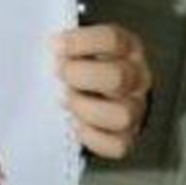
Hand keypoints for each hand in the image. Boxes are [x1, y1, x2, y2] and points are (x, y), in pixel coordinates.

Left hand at [52, 24, 151, 158]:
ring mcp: (135, 108)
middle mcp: (137, 77)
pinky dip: (90, 136)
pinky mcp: (128, 136)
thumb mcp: (80, 42)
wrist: (97, 87)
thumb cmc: (83, 61)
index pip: (113, 40)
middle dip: (80, 76)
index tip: (55, 44)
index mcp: (127, 47)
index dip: (81, 42)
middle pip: (118, 77)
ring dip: (85, 108)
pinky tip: (74, 122)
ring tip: (66, 99)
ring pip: (121, 115)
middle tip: (59, 73)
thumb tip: (48, 44)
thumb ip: (65, 42)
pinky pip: (117, 144)